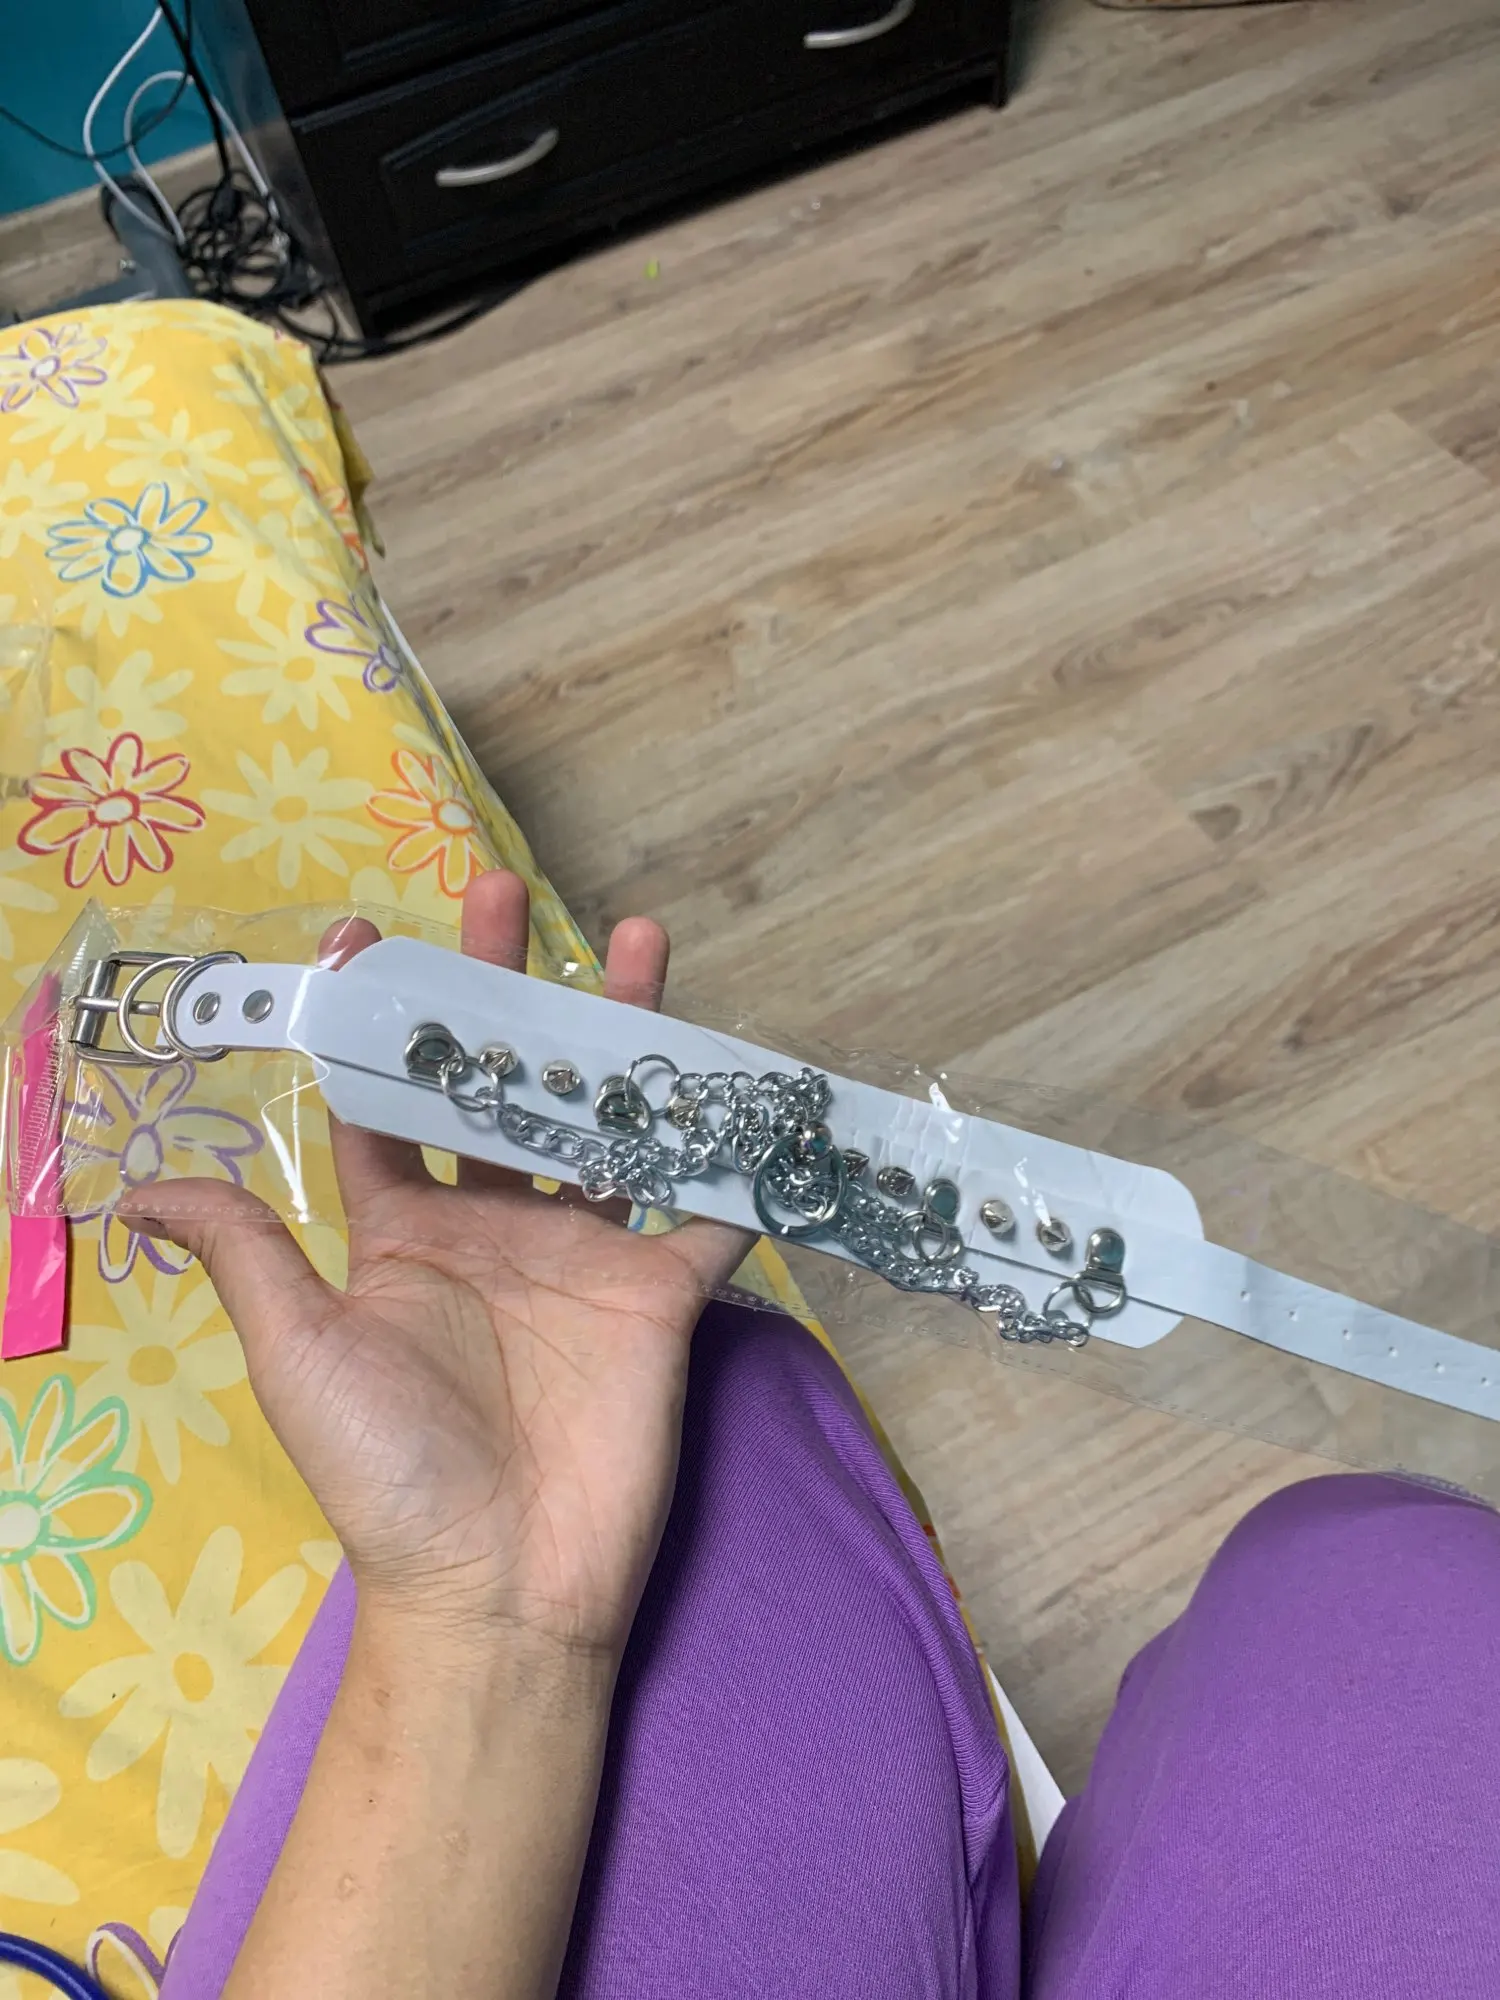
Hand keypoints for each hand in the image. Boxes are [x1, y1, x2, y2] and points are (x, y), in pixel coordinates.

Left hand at [123, 871, 747, 1667]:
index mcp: (405, 1233)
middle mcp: (497, 1227)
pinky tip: (752, 1076)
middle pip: (502, 1084)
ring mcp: (586, 1255)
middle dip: (503, 989)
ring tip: (639, 936)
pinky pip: (705, 1209)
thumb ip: (248, 1252)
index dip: (374, 1021)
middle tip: (502, 890)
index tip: (367, 933)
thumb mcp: (300, 1351)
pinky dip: (734, 1154)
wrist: (498, 1587)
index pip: (386, 1103)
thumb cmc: (386, 1470)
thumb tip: (137, 1187)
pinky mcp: (660, 1292)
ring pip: (609, 1119)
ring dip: (625, 1032)